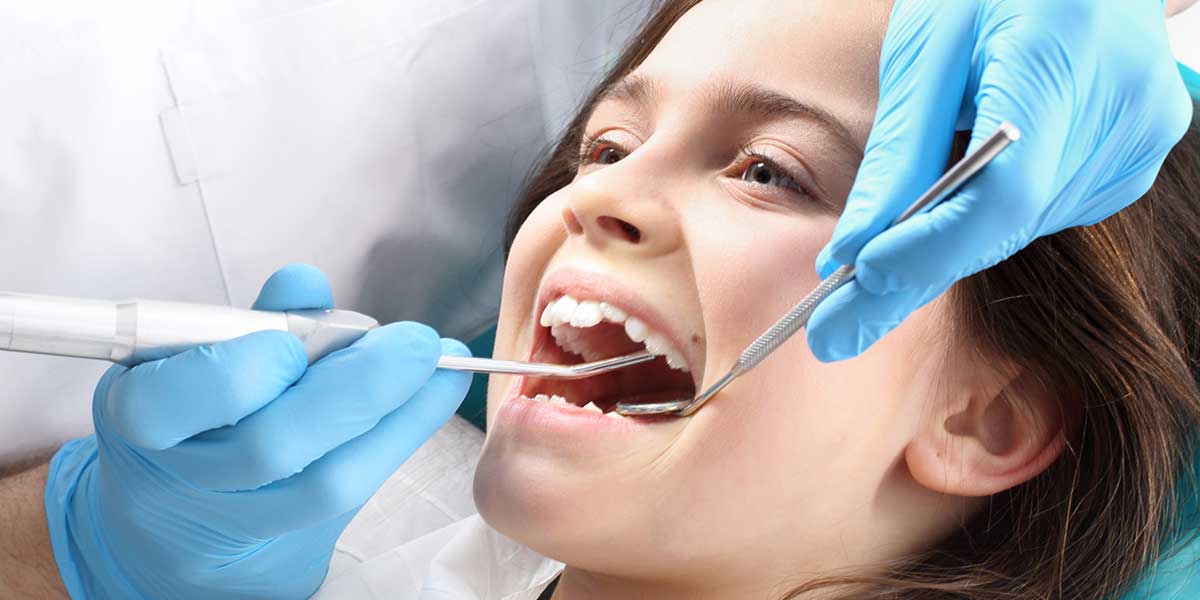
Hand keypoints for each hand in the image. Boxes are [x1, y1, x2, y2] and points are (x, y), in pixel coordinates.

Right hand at [43, 264, 471, 598]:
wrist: (181, 519)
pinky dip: (404, 436)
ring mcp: (241, 519)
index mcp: (141, 418)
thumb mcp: (200, 357)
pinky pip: (357, 490)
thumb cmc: (197, 414)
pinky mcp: (295, 540)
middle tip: (414, 342)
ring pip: (325, 482)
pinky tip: (438, 393)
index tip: (287, 343)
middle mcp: (186, 479)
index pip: (160, 407)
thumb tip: (303, 284)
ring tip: (439, 365)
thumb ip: (251, 320)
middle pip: (268, 447)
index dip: (230, 376)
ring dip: (396, 414)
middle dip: (354, 387)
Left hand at [807, 0, 1193, 361]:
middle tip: (834, 329)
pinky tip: (956, 198)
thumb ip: (899, 150)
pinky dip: (984, 220)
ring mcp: (1138, 140)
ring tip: (878, 264)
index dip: (927, 247)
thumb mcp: (927, 48)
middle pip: (1005, 225)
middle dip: (912, 274)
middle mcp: (1123, 109)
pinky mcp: (1133, 159)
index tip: (857, 280)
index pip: (999, 193)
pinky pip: (1042, 214)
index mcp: (1063, 56)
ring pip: (1017, 230)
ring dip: (944, 247)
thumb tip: (853, 250)